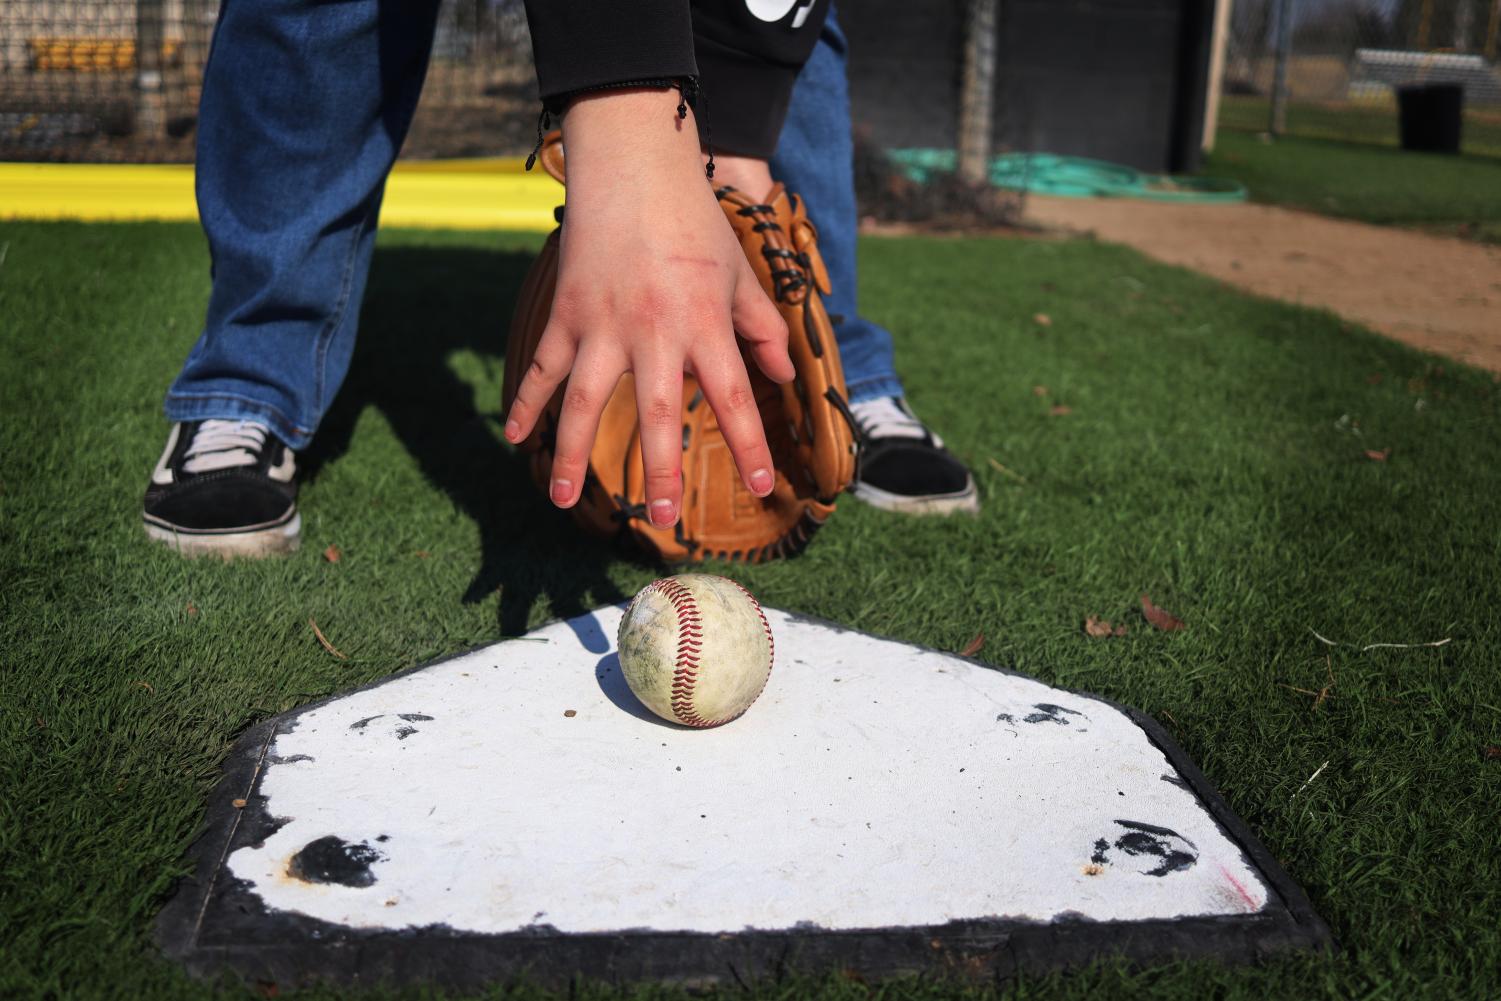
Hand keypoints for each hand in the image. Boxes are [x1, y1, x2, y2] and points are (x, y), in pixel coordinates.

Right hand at [504, 88, 793, 526]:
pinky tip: (513, 440)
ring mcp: (602, 324)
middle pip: (657, 413)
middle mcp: (653, 330)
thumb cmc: (694, 219)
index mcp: (704, 322)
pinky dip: (525, 404)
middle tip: (661, 518)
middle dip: (659, 470)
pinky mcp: (566, 314)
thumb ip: (763, 328)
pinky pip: (541, 368)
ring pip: (583, 401)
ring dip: (570, 455)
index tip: (763, 487)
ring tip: (563, 502)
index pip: (731, 397)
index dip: (749, 446)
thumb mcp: (740, 272)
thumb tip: (783, 376)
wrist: (633, 163)